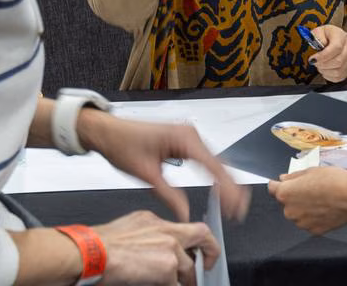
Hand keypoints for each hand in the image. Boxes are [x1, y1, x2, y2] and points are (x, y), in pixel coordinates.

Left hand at [77, 110, 249, 221]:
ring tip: (232, 203)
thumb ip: (169, 196)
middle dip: (231, 188)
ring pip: (214, 162)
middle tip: (239, 210)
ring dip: (224, 182)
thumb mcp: (146, 175)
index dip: (228, 189)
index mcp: (184, 138)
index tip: (235, 207)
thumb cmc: (122, 145)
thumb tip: (185, 215)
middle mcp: (189, 133)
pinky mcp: (182, 141)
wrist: (107, 131)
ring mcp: (187, 136)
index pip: (214, 167)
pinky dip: (213, 174)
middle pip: (219, 163)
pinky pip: (204, 159)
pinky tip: (218, 187)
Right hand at [95, 210, 218, 285]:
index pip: (182, 227)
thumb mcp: (127, 230)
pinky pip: (176, 283)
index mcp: (153, 220)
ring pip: (189, 267)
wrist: (90, 254)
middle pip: (202, 235)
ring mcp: (169, 248)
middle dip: (209, 253)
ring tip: (182, 285)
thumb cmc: (98, 247)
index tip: (195, 250)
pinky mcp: (167, 267)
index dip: (193, 241)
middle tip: (207, 267)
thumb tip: (152, 251)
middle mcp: (165, 230)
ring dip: (186, 280)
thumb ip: (146, 236)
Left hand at [268, 167, 346, 234]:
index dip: (276, 184)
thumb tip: (283, 179)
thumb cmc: (333, 181)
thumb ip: (293, 177)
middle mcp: (290, 211)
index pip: (271, 188)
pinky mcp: (313, 231)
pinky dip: (314, 217)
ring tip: (320, 199)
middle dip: (294, 196)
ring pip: (297, 213)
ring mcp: (301, 223)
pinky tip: (325, 208)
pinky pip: (309, 222)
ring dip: (303, 207)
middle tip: (309, 189)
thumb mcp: (311, 170)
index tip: (280, 183)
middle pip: (286, 202)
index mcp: (286, 193)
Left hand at [308, 25, 346, 81]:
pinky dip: (329, 76)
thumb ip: (317, 36)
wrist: (340, 39)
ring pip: (339, 71)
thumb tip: (319, 45)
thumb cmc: (328, 36)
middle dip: (323, 65)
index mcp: (341, 36)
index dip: (323, 56)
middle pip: (338, 61)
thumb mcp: (319, 31)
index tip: (312, 59)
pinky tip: (325, 70)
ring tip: (320, 66)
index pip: (336, 48)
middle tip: (315, 62)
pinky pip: (340, 77)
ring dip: (325, 71)